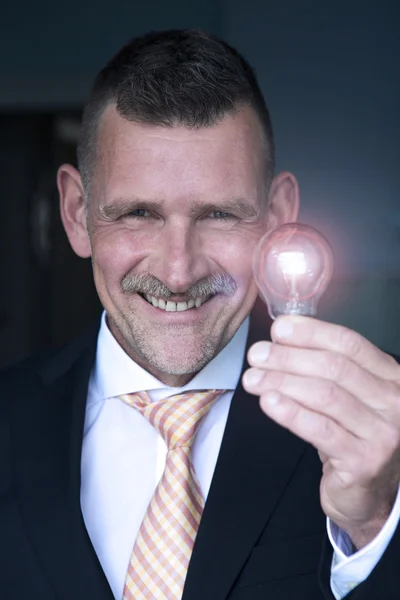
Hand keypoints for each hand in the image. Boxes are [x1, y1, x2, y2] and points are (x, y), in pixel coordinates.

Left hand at [242, 315, 399, 548]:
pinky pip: (320, 429)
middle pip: (334, 368)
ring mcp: (383, 433)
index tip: (278, 329)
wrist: (369, 493)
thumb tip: (281, 338)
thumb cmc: (353, 436)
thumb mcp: (350, 397)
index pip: (350, 344)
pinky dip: (290, 412)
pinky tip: (268, 402)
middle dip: (289, 357)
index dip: (311, 333)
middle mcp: (395, 402)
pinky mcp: (364, 461)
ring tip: (253, 378)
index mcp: (391, 377)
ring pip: (325, 395)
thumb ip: (326, 368)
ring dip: (282, 382)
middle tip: (256, 355)